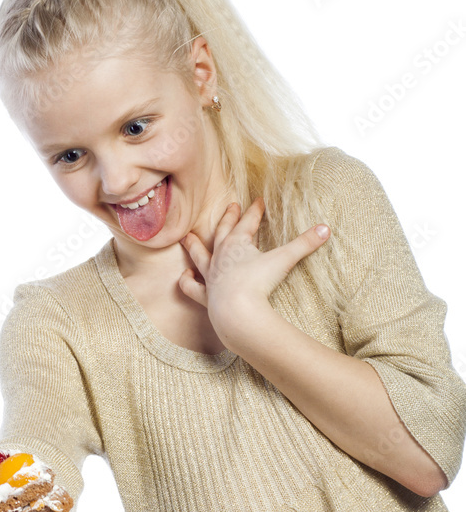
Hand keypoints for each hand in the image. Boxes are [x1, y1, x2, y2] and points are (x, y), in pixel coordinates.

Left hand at [178, 196, 329, 323]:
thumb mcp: (284, 260)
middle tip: (231, 206)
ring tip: (186, 237)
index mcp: (237, 243)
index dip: (255, 210)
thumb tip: (327, 228)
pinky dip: (187, 282)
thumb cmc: (258, 283)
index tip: (258, 200)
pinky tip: (183, 277)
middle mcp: (220, 255)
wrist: (237, 311)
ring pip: (199, 255)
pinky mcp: (206, 295)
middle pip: (223, 231)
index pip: (248, 222)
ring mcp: (210, 275)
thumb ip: (305, 244)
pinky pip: (193, 287)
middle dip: (228, 218)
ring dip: (193, 246)